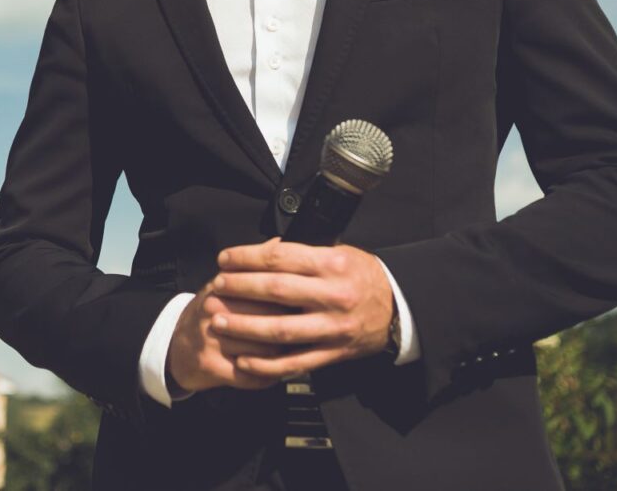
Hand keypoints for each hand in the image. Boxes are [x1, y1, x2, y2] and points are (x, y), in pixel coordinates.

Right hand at [165, 278, 292, 392]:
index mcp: (221, 288)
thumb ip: (252, 267)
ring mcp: (211, 340)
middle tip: (303, 332)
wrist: (176, 347)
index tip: (303, 307)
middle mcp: (214, 312)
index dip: (291, 302)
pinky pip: (251, 376)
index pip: (269, 292)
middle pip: (270, 321)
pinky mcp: (211, 367)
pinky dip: (268, 377)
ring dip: (283, 356)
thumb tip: (278, 241)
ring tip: (292, 354)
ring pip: (264, 350)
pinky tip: (274, 372)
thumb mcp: (224, 285)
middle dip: (291, 329)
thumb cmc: (209, 315)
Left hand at [209, 237, 394, 379]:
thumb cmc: (362, 276)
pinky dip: (266, 365)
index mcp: (332, 264)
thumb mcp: (339, 252)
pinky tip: (243, 361)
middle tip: (217, 286)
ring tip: (218, 322)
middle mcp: (332, 295)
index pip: (280, 257)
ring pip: (280, 329)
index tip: (225, 259)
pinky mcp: (333, 353)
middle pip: (276, 290)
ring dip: (244, 327)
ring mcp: (332, 327)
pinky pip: (294, 362)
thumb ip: (303, 254)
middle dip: (240, 288)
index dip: (246, 257)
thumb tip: (263, 251)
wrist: (399, 307)